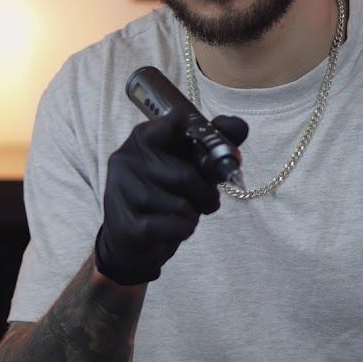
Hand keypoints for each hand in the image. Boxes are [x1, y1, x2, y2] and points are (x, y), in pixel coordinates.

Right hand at [95, 111, 247, 284]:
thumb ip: (215, 143)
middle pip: (185, 176)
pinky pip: (172, 227)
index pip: (173, 124)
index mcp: (144, 137)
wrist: (133, 237)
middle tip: (208, 201)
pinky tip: (176, 228)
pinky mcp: (126, 225)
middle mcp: (127, 159)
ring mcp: (121, 191)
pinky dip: (184, 230)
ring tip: (185, 214)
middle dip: (206, 194)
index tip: (200, 144)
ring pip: (179, 205)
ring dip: (193, 214)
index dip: (196, 135)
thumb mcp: (191, 163)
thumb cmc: (166, 191)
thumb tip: (241, 125)